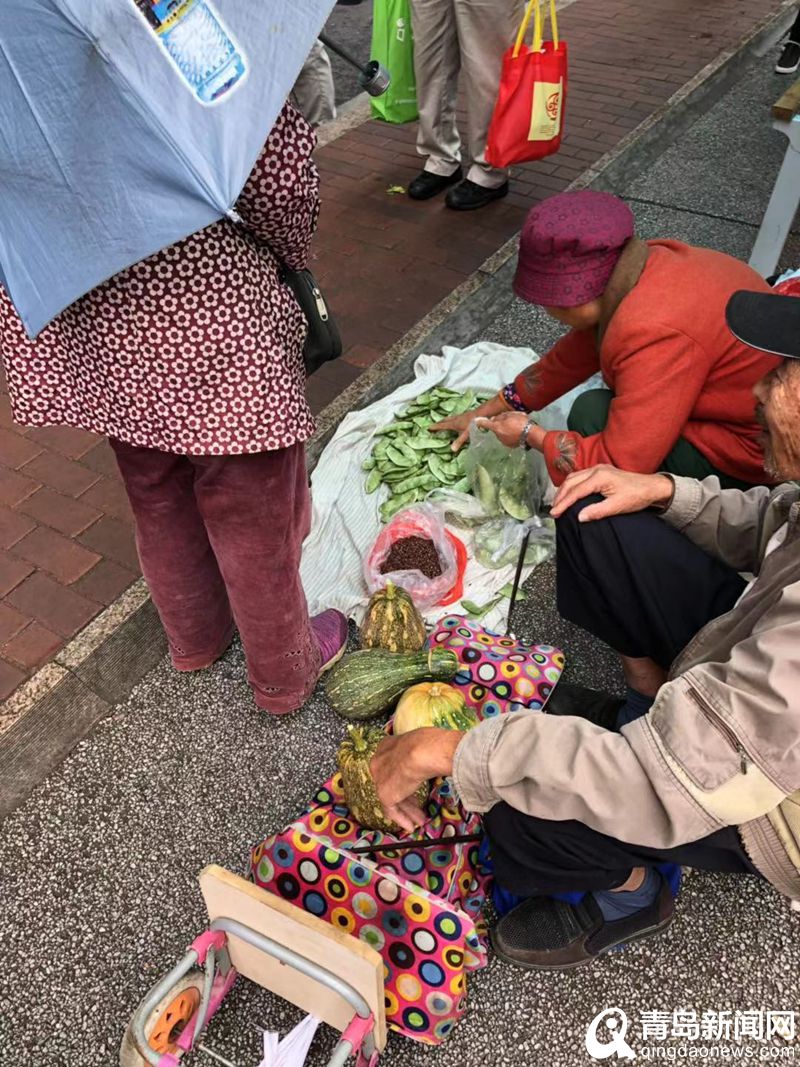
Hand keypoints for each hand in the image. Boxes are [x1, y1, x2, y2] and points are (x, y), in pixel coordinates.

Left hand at [370, 728, 462, 832]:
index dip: (404, 777)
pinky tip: (411, 825)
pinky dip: (402, 818)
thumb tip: (436, 758)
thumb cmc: (431, 744)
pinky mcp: (384, 793)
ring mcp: (380, 778)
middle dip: (406, 796)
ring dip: (408, 809)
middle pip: (393, 782)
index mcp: (386, 745)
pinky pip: (392, 810)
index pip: (393, 765)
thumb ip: (422, 753)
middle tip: (418, 805)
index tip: (413, 786)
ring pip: (394, 797)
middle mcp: (378, 761)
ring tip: (420, 819)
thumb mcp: (424, 745)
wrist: (424, 752)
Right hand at [431, 394, 507, 451]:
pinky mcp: (467, 415)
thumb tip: (452, 450)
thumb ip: (459, 442)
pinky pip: (457, 417)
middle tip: (434, 425)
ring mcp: (462, 416)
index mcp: (454, 423)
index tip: (429, 428)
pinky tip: (458, 422)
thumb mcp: (466, 434)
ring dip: (446, 420)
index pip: (442, 425)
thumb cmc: (474, 423)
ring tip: (444, 423)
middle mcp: (456, 419)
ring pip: (451, 418)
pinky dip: (454, 420)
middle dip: (439, 423)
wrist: (483, 413)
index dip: (435, 427)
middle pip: (445, 420)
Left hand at [473, 411, 526, 448]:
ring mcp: (504, 442)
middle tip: (508, 421)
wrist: (531, 434)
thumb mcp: (511, 415)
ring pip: (501, 434)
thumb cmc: (522, 422)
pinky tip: (517, 433)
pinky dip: (509, 436)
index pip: (485, 424)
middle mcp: (498, 436)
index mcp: (497, 427)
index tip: (476, 421)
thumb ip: (501, 417)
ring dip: (505, 431)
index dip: (480, 422)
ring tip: (515, 427)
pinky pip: (507, 439)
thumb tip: (493, 419)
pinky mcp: (509, 445)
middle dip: (499, 425)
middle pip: (496, 428)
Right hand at [550, 464, 674, 522]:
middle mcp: (597, 469)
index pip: (575, 491)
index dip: (563, 503)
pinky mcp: (601, 471)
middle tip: (554, 510)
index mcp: (600, 477)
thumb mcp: (617, 507)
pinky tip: (570, 494)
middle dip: (560, 496)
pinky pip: (580, 476)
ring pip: (574, 477)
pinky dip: (571, 485)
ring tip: (558, 503)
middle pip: (571, 481)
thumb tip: (579, 517)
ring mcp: (598, 468)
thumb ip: (597, 512)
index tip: (555, 513)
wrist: (651, 487)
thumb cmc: (637, 496)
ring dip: (564, 489)